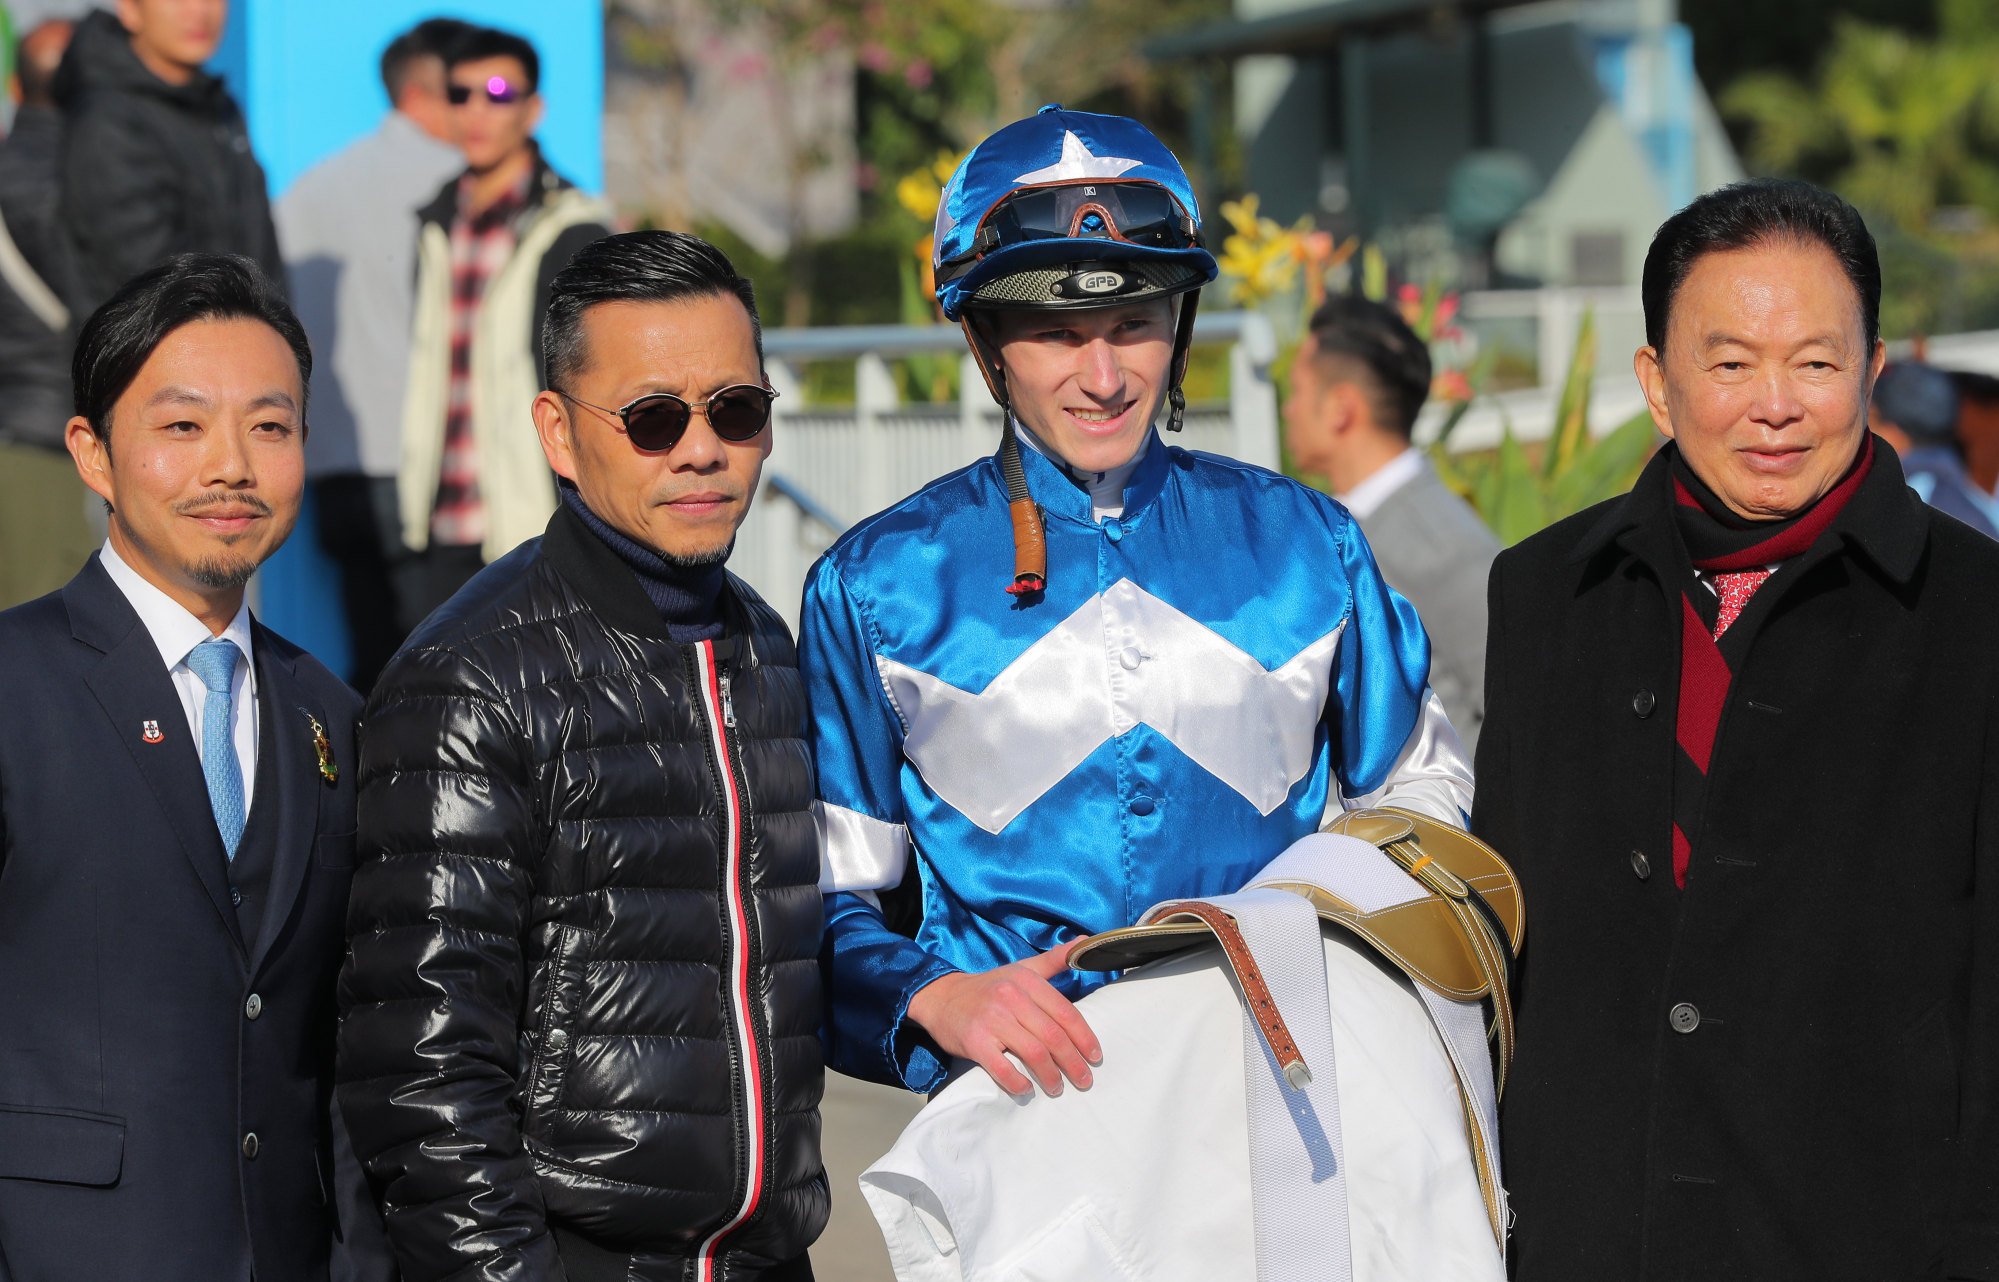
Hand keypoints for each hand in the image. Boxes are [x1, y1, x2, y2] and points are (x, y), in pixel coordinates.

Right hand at [907, 941, 1102, 1096]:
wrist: (941, 996)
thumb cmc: (989, 986)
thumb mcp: (1022, 968)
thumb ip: (1054, 959)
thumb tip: (1085, 943)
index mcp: (1027, 981)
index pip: (1065, 1012)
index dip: (1084, 1037)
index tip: (1095, 1057)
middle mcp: (1011, 998)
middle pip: (1053, 1036)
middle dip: (1073, 1062)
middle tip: (1084, 1080)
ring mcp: (992, 1020)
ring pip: (1033, 1053)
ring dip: (1050, 1076)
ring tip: (1058, 1088)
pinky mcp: (974, 1041)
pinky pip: (1002, 1068)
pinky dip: (1018, 1083)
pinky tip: (1027, 1090)